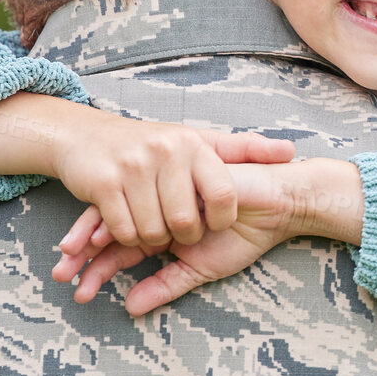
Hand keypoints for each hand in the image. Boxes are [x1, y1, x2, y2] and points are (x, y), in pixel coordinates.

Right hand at [48, 116, 293, 249]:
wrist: (84, 136)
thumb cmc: (150, 145)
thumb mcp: (199, 141)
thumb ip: (245, 149)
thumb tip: (292, 152)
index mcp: (194, 143)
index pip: (224, 195)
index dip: (221, 220)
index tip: (211, 222)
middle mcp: (166, 151)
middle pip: (186, 222)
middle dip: (182, 236)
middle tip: (177, 229)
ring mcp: (133, 166)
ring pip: (153, 231)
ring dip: (152, 239)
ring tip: (152, 225)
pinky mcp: (104, 184)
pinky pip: (124, 231)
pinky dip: (126, 236)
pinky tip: (127, 223)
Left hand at [51, 158, 364, 315]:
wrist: (278, 207)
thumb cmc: (245, 235)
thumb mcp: (199, 269)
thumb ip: (164, 286)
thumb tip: (129, 309)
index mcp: (158, 227)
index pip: (118, 247)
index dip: (95, 267)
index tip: (74, 288)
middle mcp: (154, 207)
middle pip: (109, 229)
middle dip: (84, 254)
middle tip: (62, 276)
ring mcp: (161, 190)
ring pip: (117, 212)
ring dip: (94, 236)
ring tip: (76, 256)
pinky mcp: (171, 177)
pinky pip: (139, 197)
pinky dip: (122, 216)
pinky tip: (108, 233)